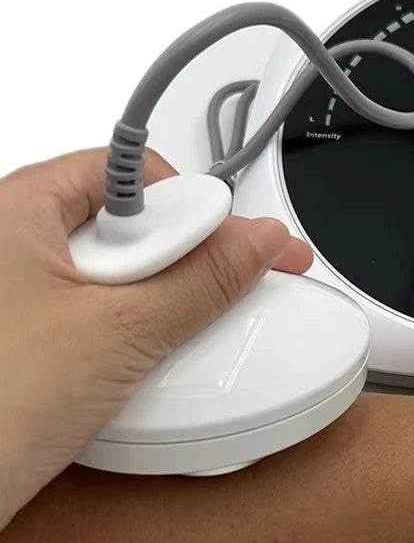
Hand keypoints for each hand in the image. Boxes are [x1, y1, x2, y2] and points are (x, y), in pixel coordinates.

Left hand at [0, 149, 313, 527]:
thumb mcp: (123, 331)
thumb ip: (203, 278)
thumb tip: (260, 240)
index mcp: (17, 208)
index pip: (129, 173)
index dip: (187, 207)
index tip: (230, 248)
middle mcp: (11, 241)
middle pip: (125, 221)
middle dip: (173, 261)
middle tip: (196, 302)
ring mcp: (18, 293)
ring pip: (113, 273)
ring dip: (151, 304)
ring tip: (149, 346)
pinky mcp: (26, 336)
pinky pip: (93, 314)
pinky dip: (124, 334)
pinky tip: (130, 369)